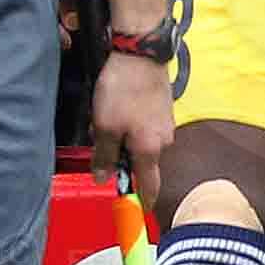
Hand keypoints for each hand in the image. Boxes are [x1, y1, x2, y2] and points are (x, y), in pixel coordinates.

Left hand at [89, 49, 173, 193]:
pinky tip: (117, 106)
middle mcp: (163, 140)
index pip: (150, 186)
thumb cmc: (123, 89)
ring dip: (123, 138)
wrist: (140, 53)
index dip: (142, 201)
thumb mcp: (105, 126)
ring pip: (140, 142)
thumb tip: (103, 179)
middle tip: (100, 144)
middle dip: (121, 159)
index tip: (138, 212)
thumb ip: (105, 156)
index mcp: (150, 150)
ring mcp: (165, 123)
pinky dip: (129, 124)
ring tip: (105, 118)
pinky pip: (143, 126)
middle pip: (141, 163)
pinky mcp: (162, 108)